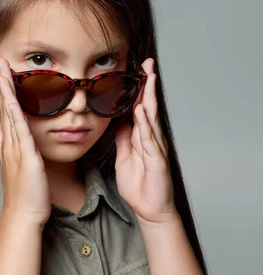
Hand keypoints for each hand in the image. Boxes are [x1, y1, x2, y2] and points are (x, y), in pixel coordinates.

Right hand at [0, 57, 50, 227]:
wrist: (23, 215)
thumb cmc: (22, 192)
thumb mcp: (13, 163)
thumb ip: (3, 144)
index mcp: (10, 144)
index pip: (6, 112)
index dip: (4, 91)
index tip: (2, 72)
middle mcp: (10, 144)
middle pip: (5, 108)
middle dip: (3, 84)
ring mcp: (16, 150)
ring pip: (11, 115)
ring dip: (7, 93)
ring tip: (3, 71)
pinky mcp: (26, 157)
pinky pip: (21, 132)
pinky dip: (17, 114)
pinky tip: (14, 100)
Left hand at [114, 58, 176, 225]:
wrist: (150, 209)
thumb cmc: (139, 186)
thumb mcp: (124, 157)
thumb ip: (122, 139)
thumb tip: (117, 122)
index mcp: (142, 138)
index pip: (140, 108)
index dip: (139, 90)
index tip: (137, 71)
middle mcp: (151, 139)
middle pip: (150, 107)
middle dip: (149, 85)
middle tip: (148, 64)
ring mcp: (156, 149)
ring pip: (152, 118)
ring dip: (150, 98)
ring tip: (147, 79)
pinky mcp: (157, 161)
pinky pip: (150, 139)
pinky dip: (146, 124)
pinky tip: (143, 111)